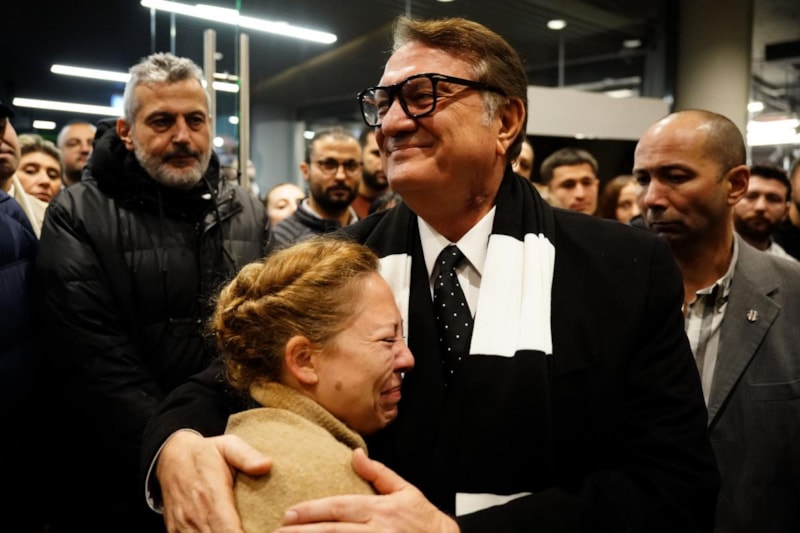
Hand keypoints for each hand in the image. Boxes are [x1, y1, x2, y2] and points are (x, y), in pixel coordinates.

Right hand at [157, 430, 271, 532]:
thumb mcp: (228, 446)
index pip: (228, 530)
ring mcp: (183, 526)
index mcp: (212, 495)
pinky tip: (218, 532)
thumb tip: (267, 465)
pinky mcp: (175, 530)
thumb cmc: (205, 453)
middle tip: (253, 530)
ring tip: (238, 530)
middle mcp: (195, 515)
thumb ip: (247, 456)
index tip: (258, 532)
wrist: (171, 457)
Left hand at [276, 448, 458, 532]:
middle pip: (333, 531)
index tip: (290, 512)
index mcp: (380, 510)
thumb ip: (378, 474)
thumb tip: (355, 454)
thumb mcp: (405, 491)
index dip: (313, 510)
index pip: (339, 508)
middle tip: (279, 530)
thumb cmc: (424, 521)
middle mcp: (376, 531)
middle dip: (303, 532)